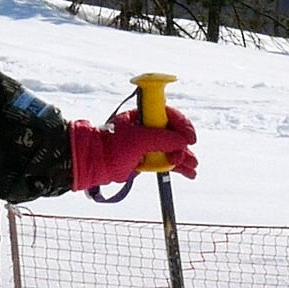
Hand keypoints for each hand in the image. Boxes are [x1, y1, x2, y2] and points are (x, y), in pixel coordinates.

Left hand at [72, 108, 199, 191]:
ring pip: (172, 148)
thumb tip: (183, 142)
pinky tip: (188, 173)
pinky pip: (166, 159)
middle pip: (174, 133)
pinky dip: (177, 166)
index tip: (190, 139)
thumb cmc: (113, 146)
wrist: (96, 164)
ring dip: (183, 157)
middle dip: (184, 145)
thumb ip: (163, 139)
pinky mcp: (147, 158)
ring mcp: (148, 143)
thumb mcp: (140, 140)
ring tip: (193, 168)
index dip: (183, 126)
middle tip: (191, 157)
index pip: (169, 115)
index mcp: (144, 115)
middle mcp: (148, 127)